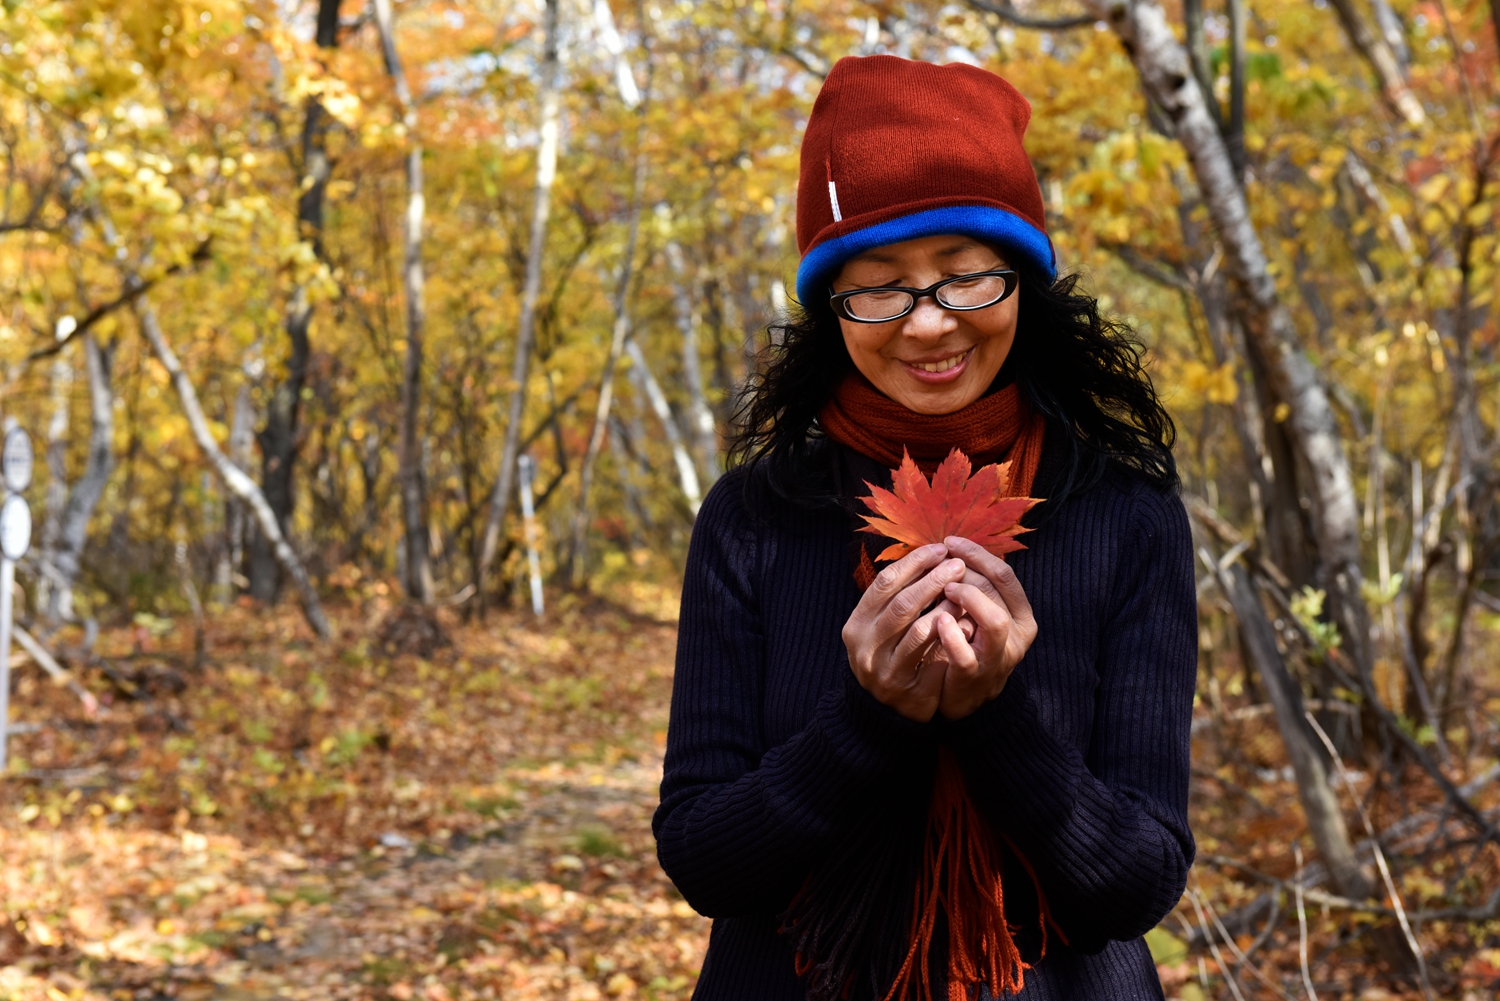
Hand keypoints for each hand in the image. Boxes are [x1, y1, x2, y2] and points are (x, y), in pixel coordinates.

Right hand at [842, 543, 969, 721]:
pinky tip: (967, 622)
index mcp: (857, 624)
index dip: (913, 563)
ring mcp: (886, 670)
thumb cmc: (886, 656)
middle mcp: (866, 647)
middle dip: (933, 580)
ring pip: (919, 631)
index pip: (884, 583)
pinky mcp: (909, 690)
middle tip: (958, 564)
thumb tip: (927, 554)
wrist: (881, 712)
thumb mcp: (878, 627)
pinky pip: (935, 658)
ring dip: (946, 607)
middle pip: (902, 604)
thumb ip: (895, 597)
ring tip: (964, 591)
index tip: (939, 549)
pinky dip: (952, 637)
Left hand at [925, 536, 1037, 719]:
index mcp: (1021, 614)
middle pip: (996, 590)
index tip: (950, 541)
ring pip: (994, 620)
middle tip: (940, 563)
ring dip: (967, 598)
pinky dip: (952, 636)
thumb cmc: (971, 645)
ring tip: (945, 588)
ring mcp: (998, 657)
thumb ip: (975, 586)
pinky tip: (937, 620)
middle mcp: (1016, 634)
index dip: (976, 554)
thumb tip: (950, 546)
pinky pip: (967, 654)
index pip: (1004, 574)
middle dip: (966, 571)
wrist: (969, 697)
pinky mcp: (976, 677)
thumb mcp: (980, 614)